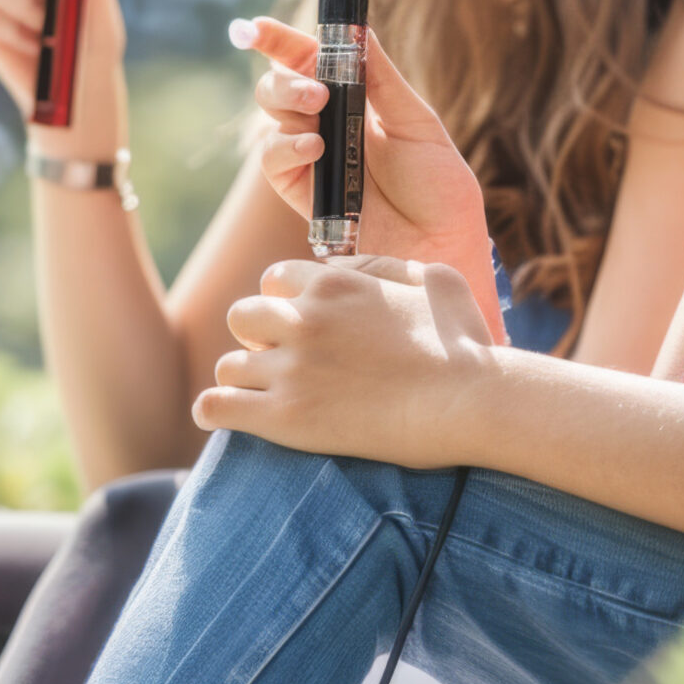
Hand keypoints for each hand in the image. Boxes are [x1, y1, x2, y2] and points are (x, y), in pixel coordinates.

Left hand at [196, 256, 502, 468]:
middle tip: (282, 363)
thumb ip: (384, 265)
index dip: (286, 304)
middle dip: (258, 338)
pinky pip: (217, 407)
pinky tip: (219, 418)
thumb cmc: (465, 344)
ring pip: (229, 365)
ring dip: (243, 379)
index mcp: (333, 283)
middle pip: (243, 317)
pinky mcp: (286, 418)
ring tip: (261, 397)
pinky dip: (212, 412)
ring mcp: (292, 369)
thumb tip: (345, 266)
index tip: (302, 328)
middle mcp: (304, 319)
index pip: (275, 280)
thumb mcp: (434, 279)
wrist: (471, 403)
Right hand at [240, 17, 500, 334]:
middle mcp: (328, 125)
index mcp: (356, 101)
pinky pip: (274, 162)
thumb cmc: (440, 188)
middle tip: (315, 89)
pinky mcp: (303, 194)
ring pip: (271, 118)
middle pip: (281, 85)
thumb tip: (360, 31)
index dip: (281, 41)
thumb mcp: (418, 123)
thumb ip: (383, 80)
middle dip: (286, 76)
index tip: (257, 28)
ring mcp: (313, 159)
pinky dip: (285, 147)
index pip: (310, 61)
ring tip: (317, 114)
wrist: (442, 246)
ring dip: (286, 105)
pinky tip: (313, 147)